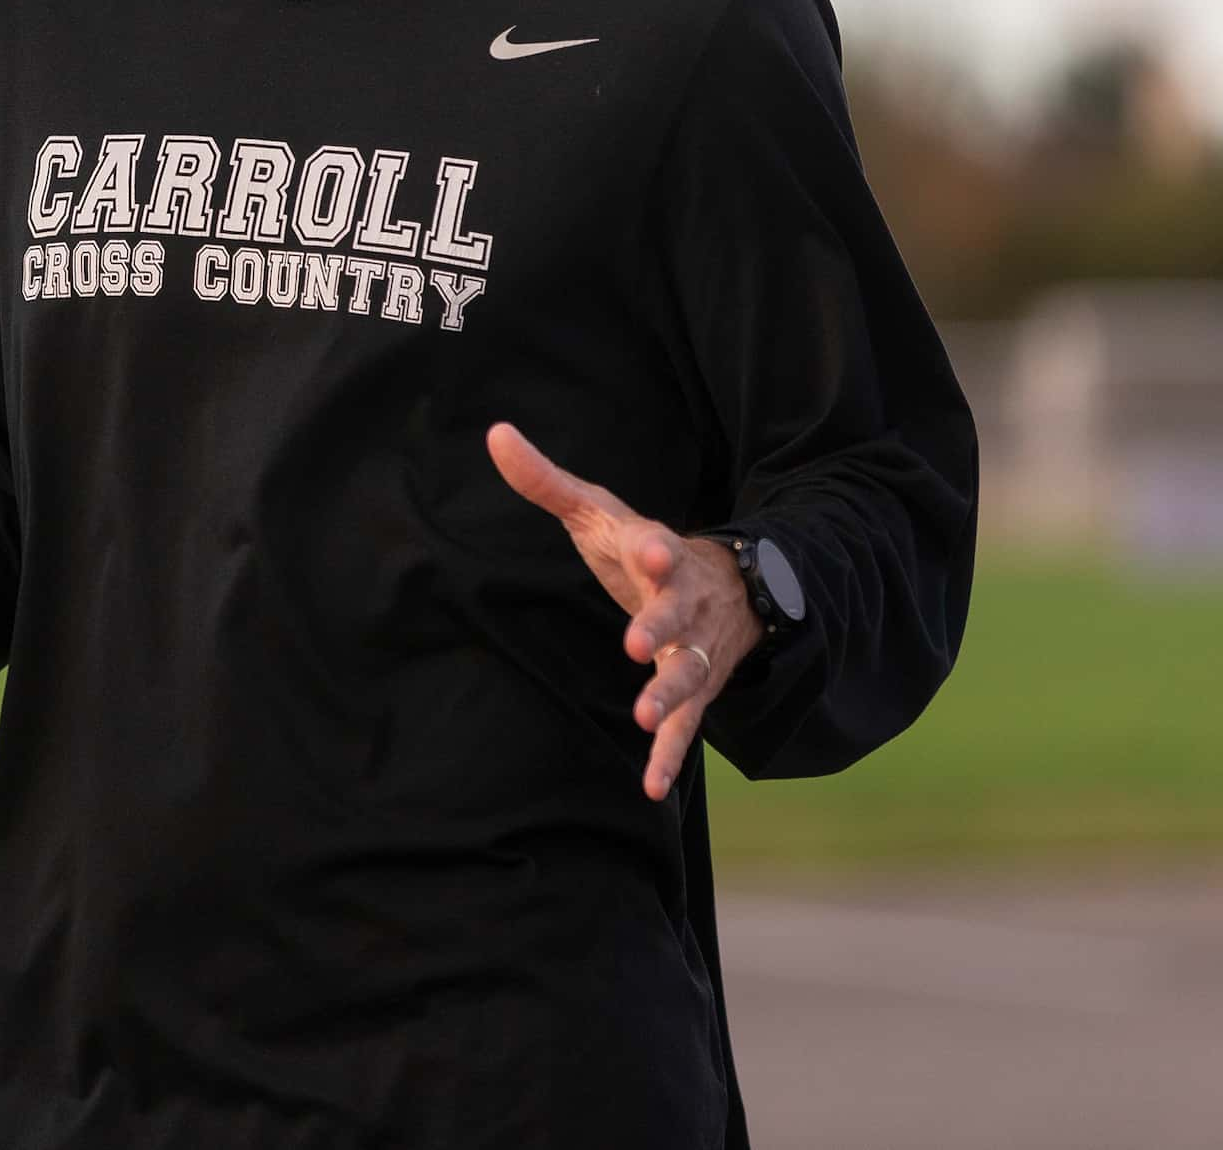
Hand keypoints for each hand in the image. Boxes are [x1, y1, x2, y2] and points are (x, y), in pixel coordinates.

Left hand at [483, 421, 761, 801]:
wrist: (728, 585)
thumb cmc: (642, 545)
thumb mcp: (599, 512)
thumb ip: (546, 481)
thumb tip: (495, 434)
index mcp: (659, 553)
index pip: (659, 547)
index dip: (655, 549)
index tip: (650, 549)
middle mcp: (684, 601)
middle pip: (677, 612)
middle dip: (660, 626)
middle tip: (635, 642)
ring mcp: (696, 647)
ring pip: (691, 672)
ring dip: (670, 694)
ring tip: (644, 716)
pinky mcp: (698, 686)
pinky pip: (690, 724)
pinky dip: (672, 754)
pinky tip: (651, 787)